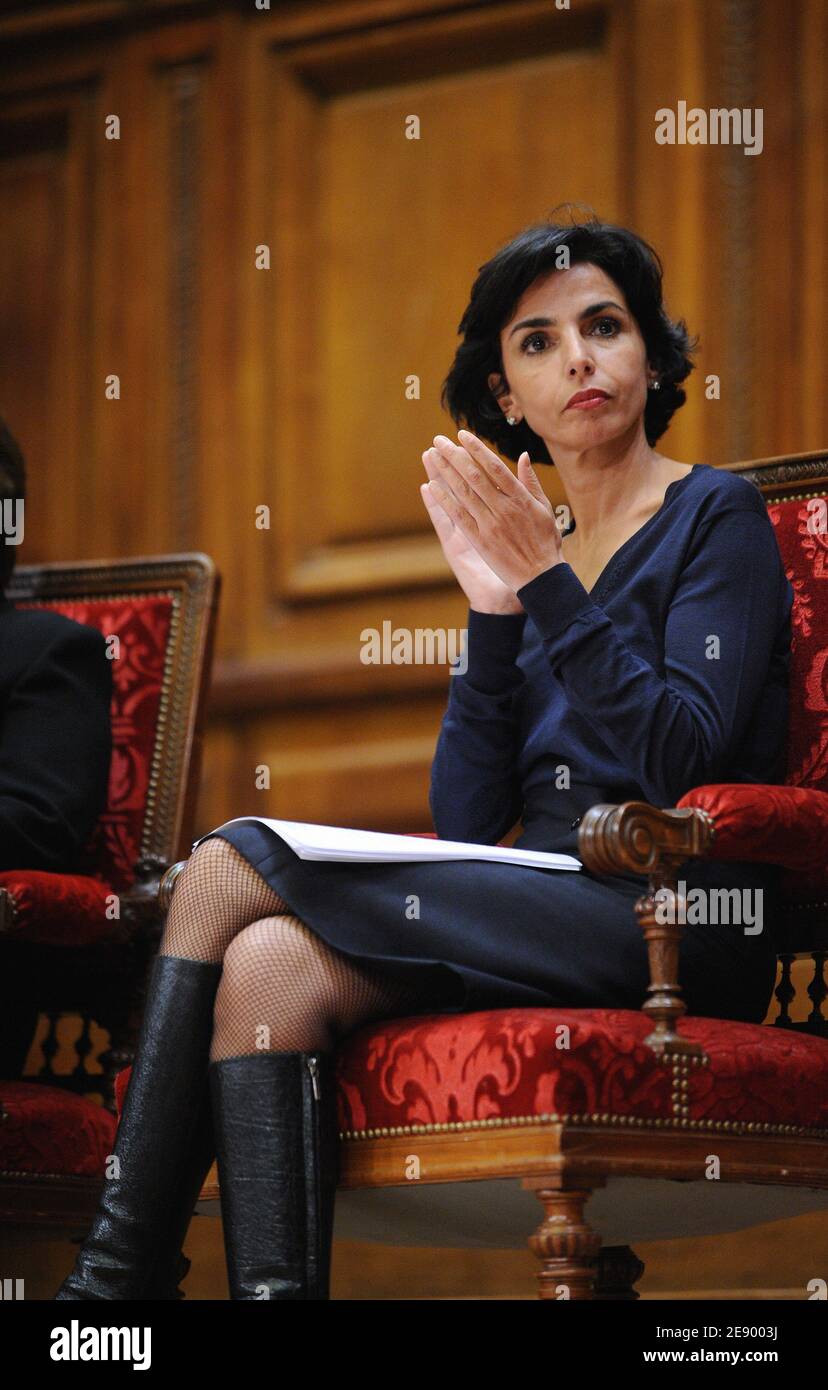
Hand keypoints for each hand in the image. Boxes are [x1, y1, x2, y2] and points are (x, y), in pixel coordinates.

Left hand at [421, 429, 563, 594]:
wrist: (540, 577)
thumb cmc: (546, 541)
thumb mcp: (544, 508)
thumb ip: (530, 482)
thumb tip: (522, 456)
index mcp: (520, 498)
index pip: (494, 467)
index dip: (476, 449)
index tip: (462, 435)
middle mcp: (503, 508)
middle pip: (473, 476)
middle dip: (453, 455)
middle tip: (438, 440)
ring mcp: (489, 524)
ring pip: (462, 492)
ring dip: (444, 472)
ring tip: (431, 455)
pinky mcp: (479, 540)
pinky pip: (458, 516)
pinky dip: (444, 500)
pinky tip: (432, 486)